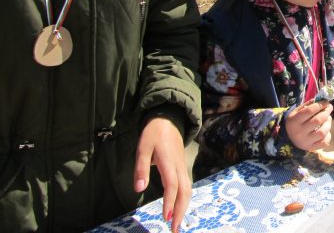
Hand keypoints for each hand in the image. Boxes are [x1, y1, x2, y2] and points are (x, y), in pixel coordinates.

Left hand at [134, 117, 189, 232]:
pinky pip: (187, 186)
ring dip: (184, 207)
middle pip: (184, 192)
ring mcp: (183, 166)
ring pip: (188, 190)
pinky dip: (185, 199)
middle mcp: (179, 166)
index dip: (170, 202)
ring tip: (177, 223)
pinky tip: (180, 207)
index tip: (166, 218)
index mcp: (169, 162)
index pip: (172, 186)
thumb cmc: (153, 133)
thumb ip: (141, 169)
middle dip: (181, 211)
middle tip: (175, 229)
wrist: (169, 118)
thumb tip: (139, 189)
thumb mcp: (142, 148)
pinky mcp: (182, 167)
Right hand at [285, 101, 332, 151]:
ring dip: (328, 123)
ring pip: (322, 132)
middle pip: (317, 121)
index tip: (326, 101)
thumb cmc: (296, 122)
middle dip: (326, 112)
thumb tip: (321, 99)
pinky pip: (325, 142)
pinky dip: (328, 135)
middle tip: (329, 107)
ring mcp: (306, 142)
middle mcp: (299, 133)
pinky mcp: (312, 148)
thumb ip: (308, 105)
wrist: (289, 139)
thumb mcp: (297, 112)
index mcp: (294, 121)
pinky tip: (326, 130)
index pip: (309, 111)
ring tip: (328, 119)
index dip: (320, 105)